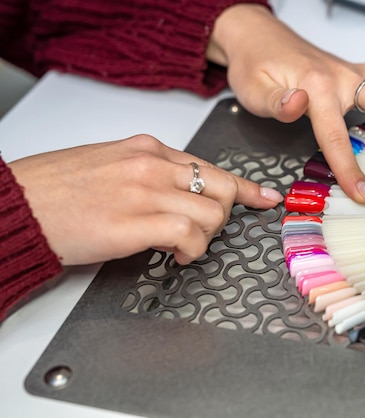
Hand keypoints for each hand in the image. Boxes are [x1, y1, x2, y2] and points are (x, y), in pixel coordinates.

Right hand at [8, 135, 282, 265]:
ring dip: (205, 238)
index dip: (244, 187)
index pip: (211, 166)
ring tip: (181, 247)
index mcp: (147, 150)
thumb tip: (179, 193)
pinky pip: (190, 235)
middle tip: (202, 232)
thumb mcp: (109, 165)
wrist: (15, 204)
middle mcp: (152, 165)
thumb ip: (149, 174)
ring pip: (213, 214)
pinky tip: (174, 255)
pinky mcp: (135, 221)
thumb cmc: (54, 190)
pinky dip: (192, 250)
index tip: (263, 198)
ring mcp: (145, 191)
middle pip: (222, 189)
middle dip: (222, 216)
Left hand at [207, 4, 364, 202]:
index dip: (350, 168)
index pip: (336, 136)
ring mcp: (352, 70)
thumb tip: (298, 104)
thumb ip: (277, 102)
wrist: (256, 36)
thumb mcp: (254, 89)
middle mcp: (342, 76)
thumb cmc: (254, 66)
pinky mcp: (354, 69)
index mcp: (317, 87)